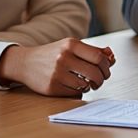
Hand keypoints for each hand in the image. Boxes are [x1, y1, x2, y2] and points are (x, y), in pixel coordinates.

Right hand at [0, 38, 114, 96]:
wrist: (25, 62)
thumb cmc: (52, 54)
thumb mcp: (70, 47)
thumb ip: (92, 51)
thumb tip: (111, 56)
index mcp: (70, 44)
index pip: (99, 58)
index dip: (107, 67)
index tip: (105, 71)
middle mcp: (64, 57)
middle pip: (95, 73)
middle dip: (101, 79)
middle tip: (98, 80)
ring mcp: (57, 72)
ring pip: (86, 85)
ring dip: (90, 86)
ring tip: (85, 83)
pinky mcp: (52, 87)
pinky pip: (75, 93)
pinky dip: (78, 91)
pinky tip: (73, 85)